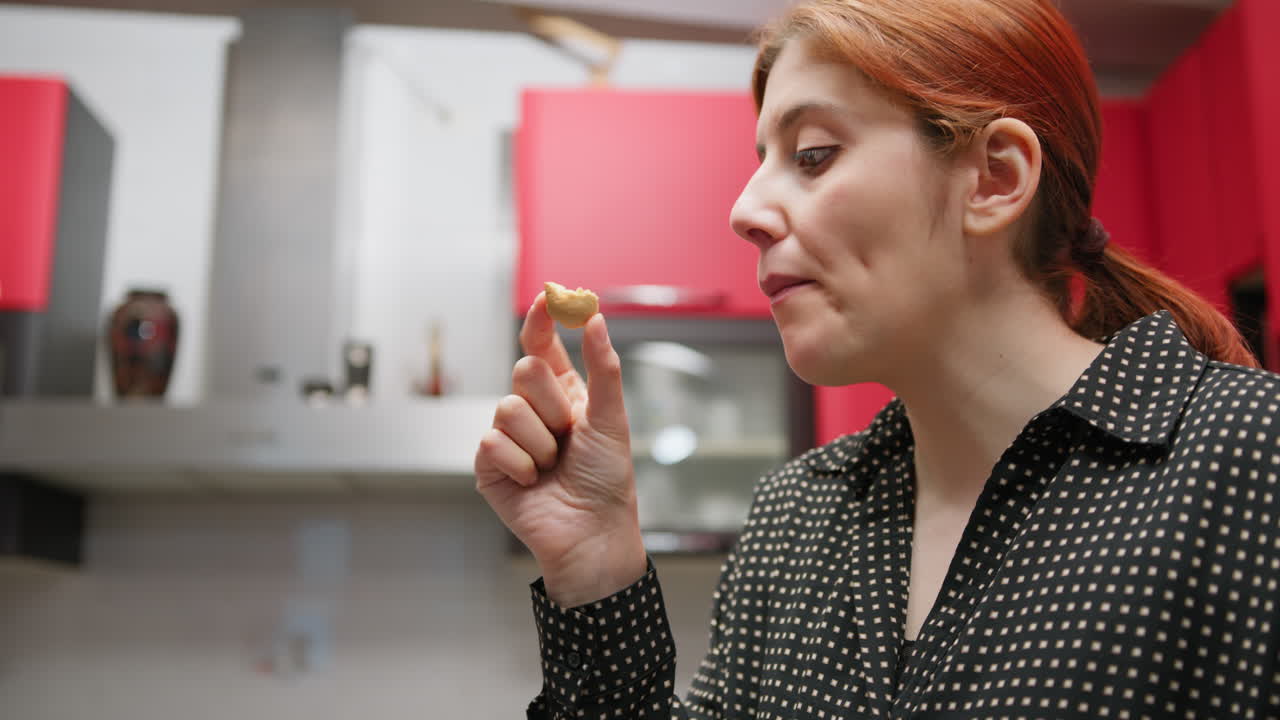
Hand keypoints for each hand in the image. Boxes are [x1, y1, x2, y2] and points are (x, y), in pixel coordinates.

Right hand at [474, 293, 646, 606]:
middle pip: (524, 370)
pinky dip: (521, 464)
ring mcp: (508, 436)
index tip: (550, 295)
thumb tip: (595, 317)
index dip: (542, 319)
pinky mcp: (489, 464)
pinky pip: (493, 441)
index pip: (542, 345)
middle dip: (553, 402)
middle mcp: (533, 409)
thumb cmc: (607, 479)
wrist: (592, 532)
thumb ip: (604, 367)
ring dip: (540, 441)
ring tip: (553, 465)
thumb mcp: (613, 419)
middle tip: (569, 433)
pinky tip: (533, 482)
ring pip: (507, 406)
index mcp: (563, 393)